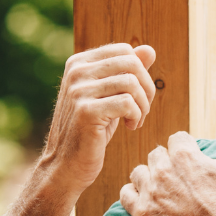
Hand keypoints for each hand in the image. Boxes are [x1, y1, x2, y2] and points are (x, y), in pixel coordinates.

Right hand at [39, 43, 156, 197]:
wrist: (66, 165)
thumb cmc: (91, 130)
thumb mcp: (110, 97)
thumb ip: (127, 72)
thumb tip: (149, 49)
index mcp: (79, 63)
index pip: (124, 50)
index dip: (141, 73)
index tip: (138, 96)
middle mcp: (76, 72)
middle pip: (131, 63)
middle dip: (147, 88)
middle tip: (142, 110)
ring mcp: (79, 91)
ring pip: (131, 83)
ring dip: (143, 106)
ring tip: (136, 121)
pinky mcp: (86, 111)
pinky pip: (127, 104)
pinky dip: (137, 116)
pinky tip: (131, 128)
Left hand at [121, 132, 215, 215]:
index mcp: (186, 156)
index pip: (176, 139)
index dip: (184, 148)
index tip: (189, 160)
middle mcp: (164, 169)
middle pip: (156, 154)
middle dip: (166, 163)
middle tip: (177, 178)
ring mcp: (151, 192)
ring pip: (139, 173)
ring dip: (147, 178)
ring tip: (160, 190)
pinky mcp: (143, 213)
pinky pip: (126, 195)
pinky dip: (133, 195)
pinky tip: (144, 200)